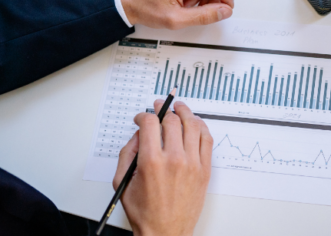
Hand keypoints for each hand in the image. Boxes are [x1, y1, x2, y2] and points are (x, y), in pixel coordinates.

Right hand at [115, 100, 212, 235]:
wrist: (166, 232)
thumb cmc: (146, 212)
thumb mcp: (123, 182)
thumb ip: (127, 153)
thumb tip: (138, 135)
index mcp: (152, 162)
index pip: (150, 124)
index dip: (144, 116)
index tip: (142, 118)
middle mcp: (175, 160)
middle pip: (172, 121)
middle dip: (164, 109)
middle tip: (160, 107)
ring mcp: (193, 164)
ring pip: (193, 125)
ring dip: (185, 112)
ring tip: (179, 108)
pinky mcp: (205, 169)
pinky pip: (207, 139)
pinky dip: (201, 126)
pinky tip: (196, 122)